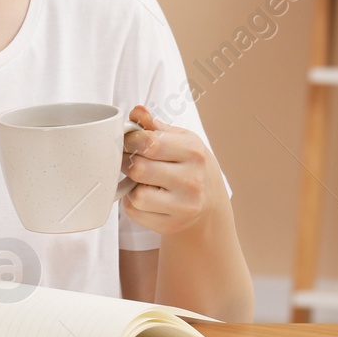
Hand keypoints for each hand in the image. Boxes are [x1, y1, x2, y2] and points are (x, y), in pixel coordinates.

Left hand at [120, 105, 227, 236]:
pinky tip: (147, 197)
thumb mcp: (181, 140)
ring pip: (136, 194)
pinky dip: (133, 204)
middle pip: (138, 169)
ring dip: (132, 186)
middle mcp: (192, 180)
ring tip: (143, 181)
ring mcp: (184, 206)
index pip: (148, 143)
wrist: (210, 205)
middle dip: (128, 163)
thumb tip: (136, 111)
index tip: (128, 142)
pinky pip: (135, 212)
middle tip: (131, 161)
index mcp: (194, 152)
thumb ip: (155, 126)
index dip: (130, 141)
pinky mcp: (171, 225)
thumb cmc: (190, 166)